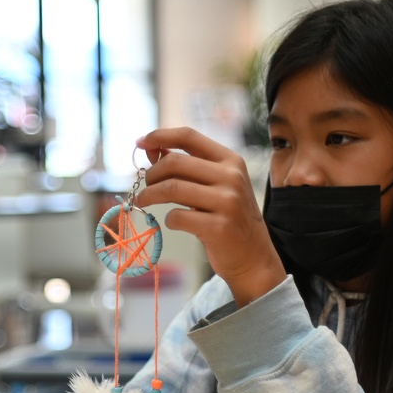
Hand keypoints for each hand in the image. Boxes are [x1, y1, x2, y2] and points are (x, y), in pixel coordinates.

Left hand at [134, 127, 285, 305]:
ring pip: (172, 188)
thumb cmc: (229, 217)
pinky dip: (167, 219)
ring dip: (150, 195)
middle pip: (175, 163)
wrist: (253, 256)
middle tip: (144, 187)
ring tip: (143, 201)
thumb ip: (188, 167)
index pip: (189, 136)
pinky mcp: (219, 227)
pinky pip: (178, 217)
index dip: (160, 136)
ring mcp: (228, 202)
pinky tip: (172, 222)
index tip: (139, 143)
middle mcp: (232, 177)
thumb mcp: (216, 185)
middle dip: (151, 174)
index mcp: (231, 160)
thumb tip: (153, 150)